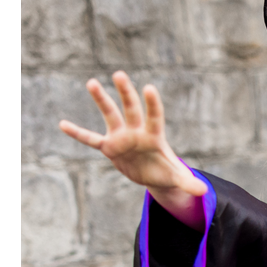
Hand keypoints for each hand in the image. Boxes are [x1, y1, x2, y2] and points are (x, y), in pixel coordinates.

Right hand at [59, 71, 205, 223]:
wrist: (153, 174)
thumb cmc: (166, 171)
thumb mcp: (177, 179)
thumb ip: (188, 184)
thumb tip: (204, 192)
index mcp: (154, 136)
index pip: (154, 117)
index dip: (152, 104)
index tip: (149, 88)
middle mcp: (137, 132)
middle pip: (131, 109)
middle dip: (126, 93)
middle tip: (119, 74)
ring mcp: (121, 137)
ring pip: (110, 115)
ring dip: (102, 100)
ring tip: (91, 82)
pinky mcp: (109, 147)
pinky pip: (91, 140)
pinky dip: (78, 133)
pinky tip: (62, 124)